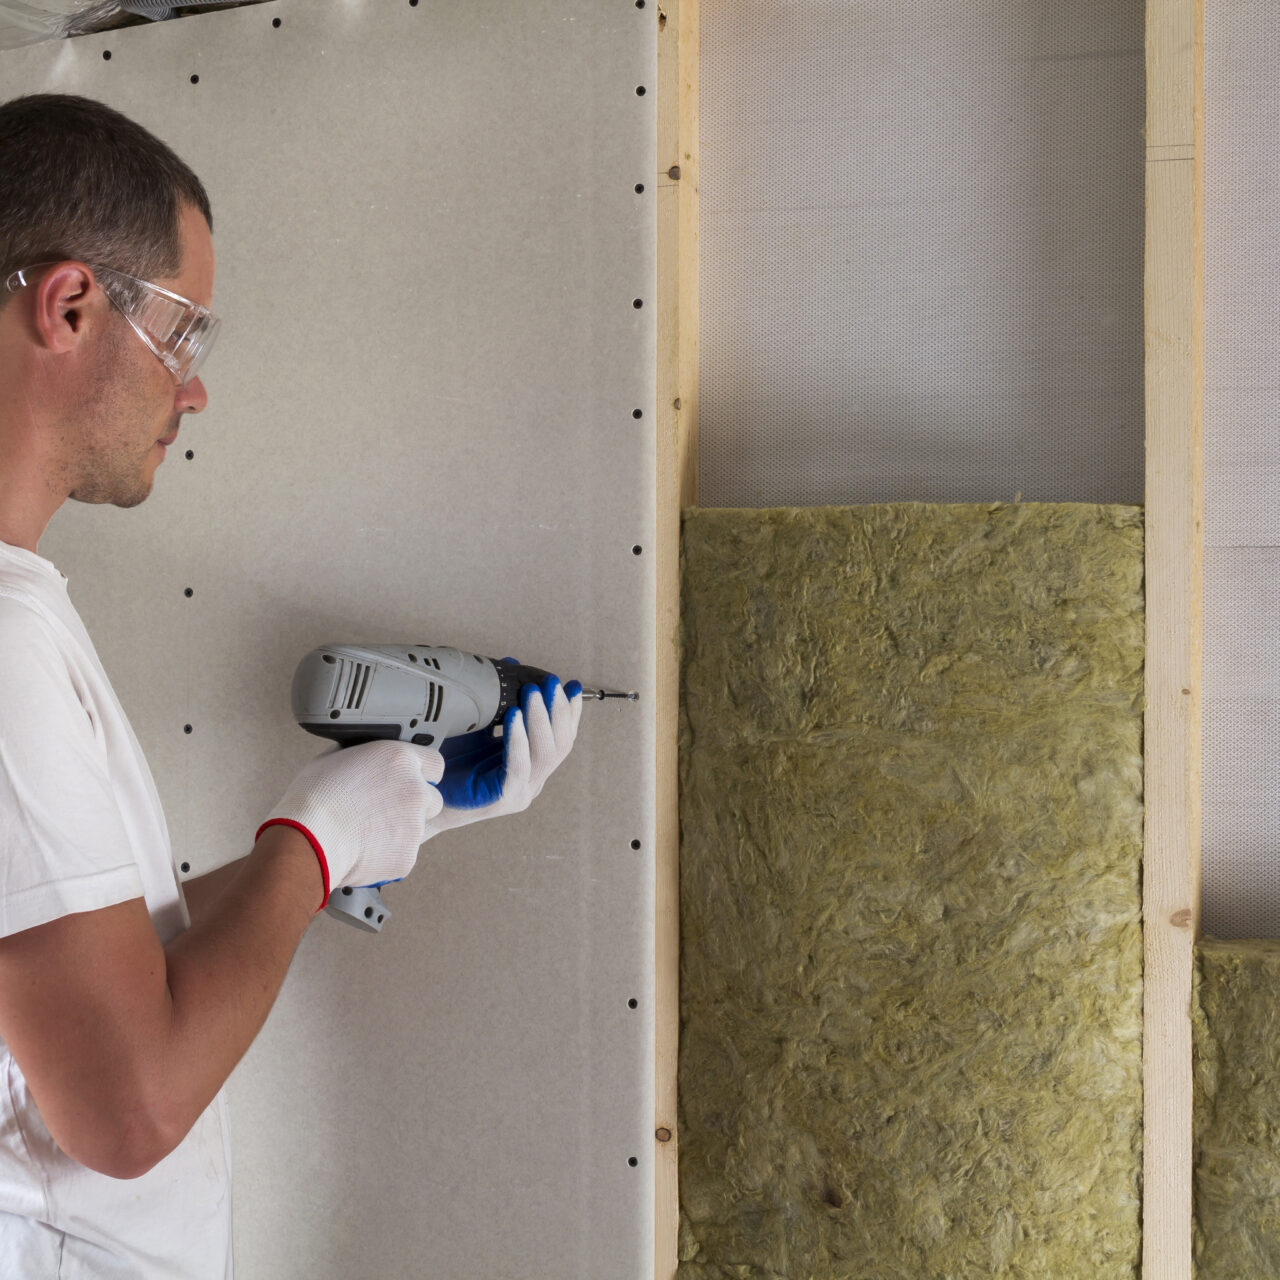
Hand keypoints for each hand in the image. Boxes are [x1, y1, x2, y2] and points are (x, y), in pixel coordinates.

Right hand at [257, 739, 444, 908]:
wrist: (307, 841)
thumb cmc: (313, 798)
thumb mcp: (336, 757)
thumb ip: (364, 756)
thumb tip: (365, 757)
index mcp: (400, 759)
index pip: (435, 764)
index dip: (423, 774)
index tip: (412, 782)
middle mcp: (415, 790)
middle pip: (433, 799)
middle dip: (415, 805)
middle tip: (385, 811)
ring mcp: (415, 825)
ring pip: (418, 828)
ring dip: (401, 830)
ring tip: (366, 832)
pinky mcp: (408, 856)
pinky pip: (404, 853)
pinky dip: (389, 854)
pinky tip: (364, 850)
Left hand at [430, 673, 582, 832]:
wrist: (421, 795)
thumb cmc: (447, 761)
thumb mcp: (476, 726)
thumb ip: (496, 702)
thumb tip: (509, 665)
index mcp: (531, 764)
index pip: (562, 737)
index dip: (570, 711)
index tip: (572, 686)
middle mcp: (532, 779)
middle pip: (561, 744)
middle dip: (558, 709)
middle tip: (550, 682)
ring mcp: (521, 791)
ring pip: (545, 754)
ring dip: (540, 718)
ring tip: (532, 692)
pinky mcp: (504, 798)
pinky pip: (519, 766)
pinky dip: (518, 738)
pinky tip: (514, 716)